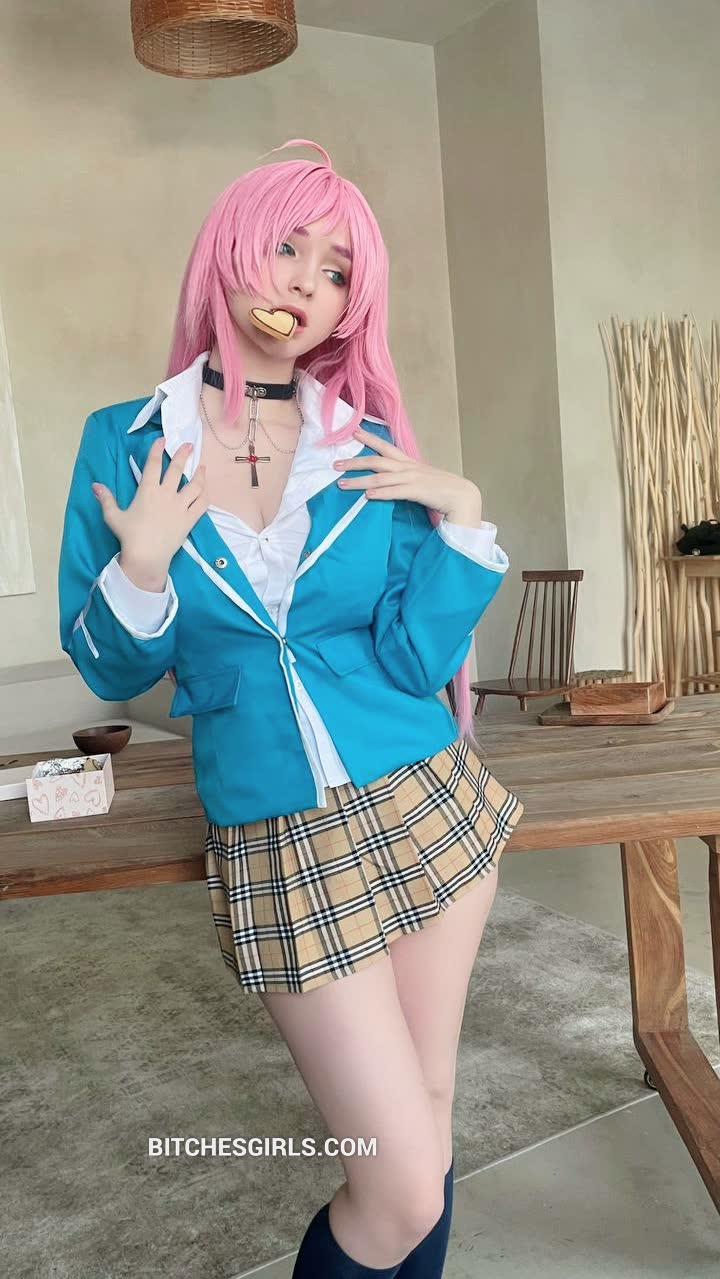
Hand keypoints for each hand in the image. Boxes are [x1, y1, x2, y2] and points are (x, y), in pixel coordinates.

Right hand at [91, 439, 208, 571]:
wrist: (147, 557)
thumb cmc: (129, 536)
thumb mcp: (113, 516)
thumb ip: (106, 499)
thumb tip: (95, 485)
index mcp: (147, 491)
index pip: (153, 464)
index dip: (157, 450)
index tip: (163, 439)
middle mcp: (166, 494)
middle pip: (177, 469)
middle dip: (183, 454)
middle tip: (190, 445)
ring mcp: (180, 506)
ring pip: (194, 485)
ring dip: (200, 474)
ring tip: (202, 467)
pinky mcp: (189, 519)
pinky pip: (202, 503)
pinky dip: (205, 494)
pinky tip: (206, 489)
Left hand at [334, 427, 482, 522]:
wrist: (463, 496)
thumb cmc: (441, 491)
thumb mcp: (422, 480)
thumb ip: (406, 479)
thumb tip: (391, 481)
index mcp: (409, 463)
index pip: (386, 447)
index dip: (369, 438)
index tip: (353, 432)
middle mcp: (408, 468)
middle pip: (376, 461)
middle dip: (354, 462)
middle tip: (335, 464)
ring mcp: (412, 479)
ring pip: (380, 478)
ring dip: (359, 481)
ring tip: (341, 484)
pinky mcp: (417, 491)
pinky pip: (395, 492)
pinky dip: (380, 493)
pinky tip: (367, 496)